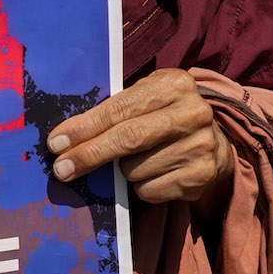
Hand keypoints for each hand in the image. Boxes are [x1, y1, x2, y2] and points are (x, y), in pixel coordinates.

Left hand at [46, 69, 234, 203]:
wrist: (215, 145)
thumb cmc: (165, 116)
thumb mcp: (147, 97)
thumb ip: (115, 108)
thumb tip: (66, 137)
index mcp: (175, 84)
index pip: (120, 108)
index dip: (85, 127)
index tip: (57, 142)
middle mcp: (193, 113)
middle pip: (128, 139)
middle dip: (89, 154)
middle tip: (61, 168)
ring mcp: (201, 145)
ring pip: (135, 168)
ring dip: (122, 170)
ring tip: (137, 159)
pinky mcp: (201, 176)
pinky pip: (149, 189)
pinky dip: (141, 186)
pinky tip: (154, 172)